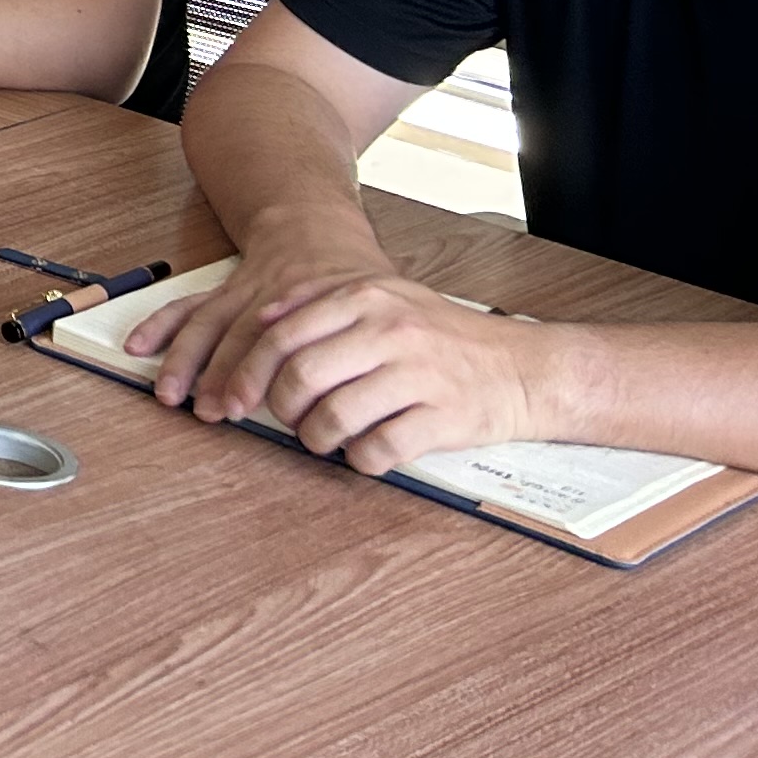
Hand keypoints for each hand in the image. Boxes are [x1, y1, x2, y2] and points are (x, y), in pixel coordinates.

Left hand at [138, 245, 568, 475]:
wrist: (525, 369)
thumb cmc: (445, 339)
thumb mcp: (386, 300)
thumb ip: (323, 304)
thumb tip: (258, 319)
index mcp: (368, 297)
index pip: (282, 334)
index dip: (247, 372)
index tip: (232, 398)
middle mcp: (390, 330)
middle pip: (300, 375)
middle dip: (280, 408)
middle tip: (286, 421)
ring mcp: (418, 374)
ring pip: (334, 416)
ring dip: (317, 439)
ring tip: (323, 440)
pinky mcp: (443, 417)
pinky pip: (379, 449)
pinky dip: (360, 460)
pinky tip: (364, 454)